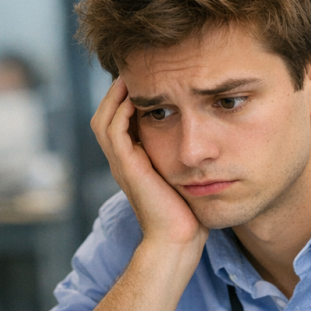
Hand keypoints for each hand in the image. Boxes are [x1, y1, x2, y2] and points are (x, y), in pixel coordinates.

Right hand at [91, 78, 205, 249]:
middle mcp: (122, 162)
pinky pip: (115, 131)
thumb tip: (206, 142)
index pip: (119, 122)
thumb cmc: (187, 214)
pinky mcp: (128, 168)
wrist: (178, 240)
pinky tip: (136, 96)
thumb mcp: (185, 177)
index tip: (147, 79)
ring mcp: (122, 165)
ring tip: (130, 75)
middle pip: (105, 116)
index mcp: (133, 162)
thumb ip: (185, 158)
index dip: (126, 99)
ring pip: (104, 120)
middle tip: (133, 69)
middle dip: (116, 92)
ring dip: (115, 95)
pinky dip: (121, 111)